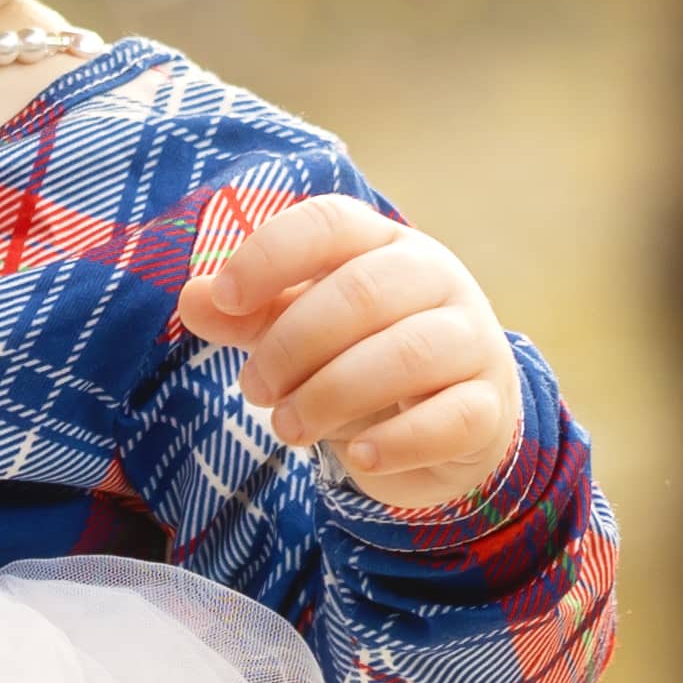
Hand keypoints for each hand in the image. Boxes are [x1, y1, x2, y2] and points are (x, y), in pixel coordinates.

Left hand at [176, 195, 526, 516]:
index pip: (330, 224)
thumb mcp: (302, 328)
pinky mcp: (490, 407)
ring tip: (287, 429)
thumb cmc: (364, 357)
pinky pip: (448, 419)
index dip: (271, 255)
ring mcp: (472, 340)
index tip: (224, 298)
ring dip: (330, 396)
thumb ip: (249, 314)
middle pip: (361, 292)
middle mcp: (437, 279)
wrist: (452, 423)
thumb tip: (192, 299)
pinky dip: (396, 442)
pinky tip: (357, 457)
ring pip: (405, 355)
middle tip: (254, 391)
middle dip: (291, 345)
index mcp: (384, 244)